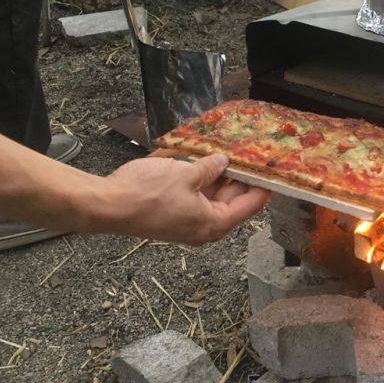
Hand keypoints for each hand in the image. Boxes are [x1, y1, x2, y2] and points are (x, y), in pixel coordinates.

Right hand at [101, 154, 268, 244]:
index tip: (275, 171)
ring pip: (215, 198)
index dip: (263, 187)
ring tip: (232, 154)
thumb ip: (210, 168)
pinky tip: (207, 162)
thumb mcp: (186, 174)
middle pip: (233, 202)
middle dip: (243, 179)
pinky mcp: (174, 214)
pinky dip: (204, 181)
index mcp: (213, 224)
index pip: (249, 206)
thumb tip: (223, 162)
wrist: (108, 205)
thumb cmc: (146, 194)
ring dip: (222, 178)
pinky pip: (197, 197)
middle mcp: (204, 228)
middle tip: (254, 156)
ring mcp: (188, 222)